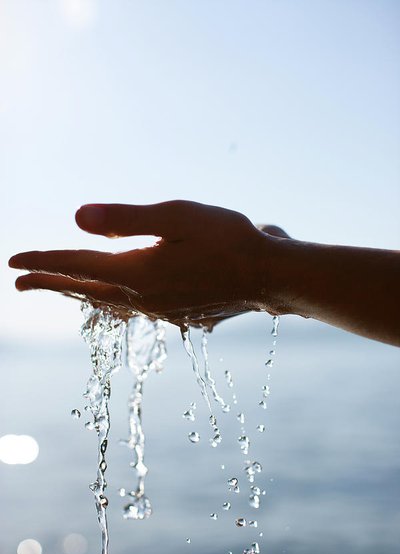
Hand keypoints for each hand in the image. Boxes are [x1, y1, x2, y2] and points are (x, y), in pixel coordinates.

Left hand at [9, 201, 282, 327]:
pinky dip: (108, 303)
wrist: (267, 276)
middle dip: (50, 284)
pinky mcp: (176, 313)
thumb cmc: (227, 238)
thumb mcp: (176, 216)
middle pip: (84, 290)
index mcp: (137, 271)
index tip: (13, 262)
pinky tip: (110, 303)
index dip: (43, 260)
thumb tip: (77, 217)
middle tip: (19, 284)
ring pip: (105, 303)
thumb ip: (125, 218)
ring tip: (60, 290)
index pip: (77, 264)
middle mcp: (143, 297)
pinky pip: (130, 311)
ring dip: (77, 294)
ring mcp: (159, 310)